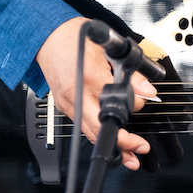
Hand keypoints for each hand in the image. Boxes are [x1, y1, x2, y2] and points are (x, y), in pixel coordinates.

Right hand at [35, 17, 156, 170]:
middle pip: (99, 130)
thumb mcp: (108, 48)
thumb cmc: (74, 37)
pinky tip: (108, 137)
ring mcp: (67, 104)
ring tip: (128, 155)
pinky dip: (97, 134)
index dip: (134, 105)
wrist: (46, 37)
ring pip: (90, 133)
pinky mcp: (63, 106)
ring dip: (110, 146)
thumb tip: (147, 91)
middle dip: (122, 144)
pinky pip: (82, 126)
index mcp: (90, 78)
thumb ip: (130, 72)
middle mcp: (76, 95)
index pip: (118, 103)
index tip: (143, 101)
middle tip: (139, 149)